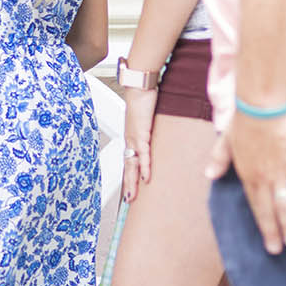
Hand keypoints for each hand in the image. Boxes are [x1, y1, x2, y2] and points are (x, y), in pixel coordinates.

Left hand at [120, 86, 158, 202]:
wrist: (140, 86)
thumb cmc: (144, 98)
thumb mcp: (148, 118)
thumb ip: (152, 128)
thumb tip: (158, 132)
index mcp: (131, 137)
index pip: (129, 160)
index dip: (129, 175)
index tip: (130, 188)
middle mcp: (130, 139)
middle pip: (128, 166)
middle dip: (128, 184)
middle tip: (129, 200)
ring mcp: (134, 138)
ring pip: (132, 164)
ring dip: (132, 181)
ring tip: (133, 196)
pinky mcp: (141, 133)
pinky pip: (144, 154)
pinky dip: (145, 166)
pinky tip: (146, 177)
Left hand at [203, 108, 285, 253]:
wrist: (262, 103)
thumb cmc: (245, 119)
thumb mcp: (226, 140)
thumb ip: (219, 159)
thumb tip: (209, 175)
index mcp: (246, 174)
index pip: (255, 205)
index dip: (261, 224)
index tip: (267, 241)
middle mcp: (263, 178)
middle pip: (268, 210)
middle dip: (273, 232)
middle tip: (278, 250)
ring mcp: (281, 172)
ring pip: (285, 205)